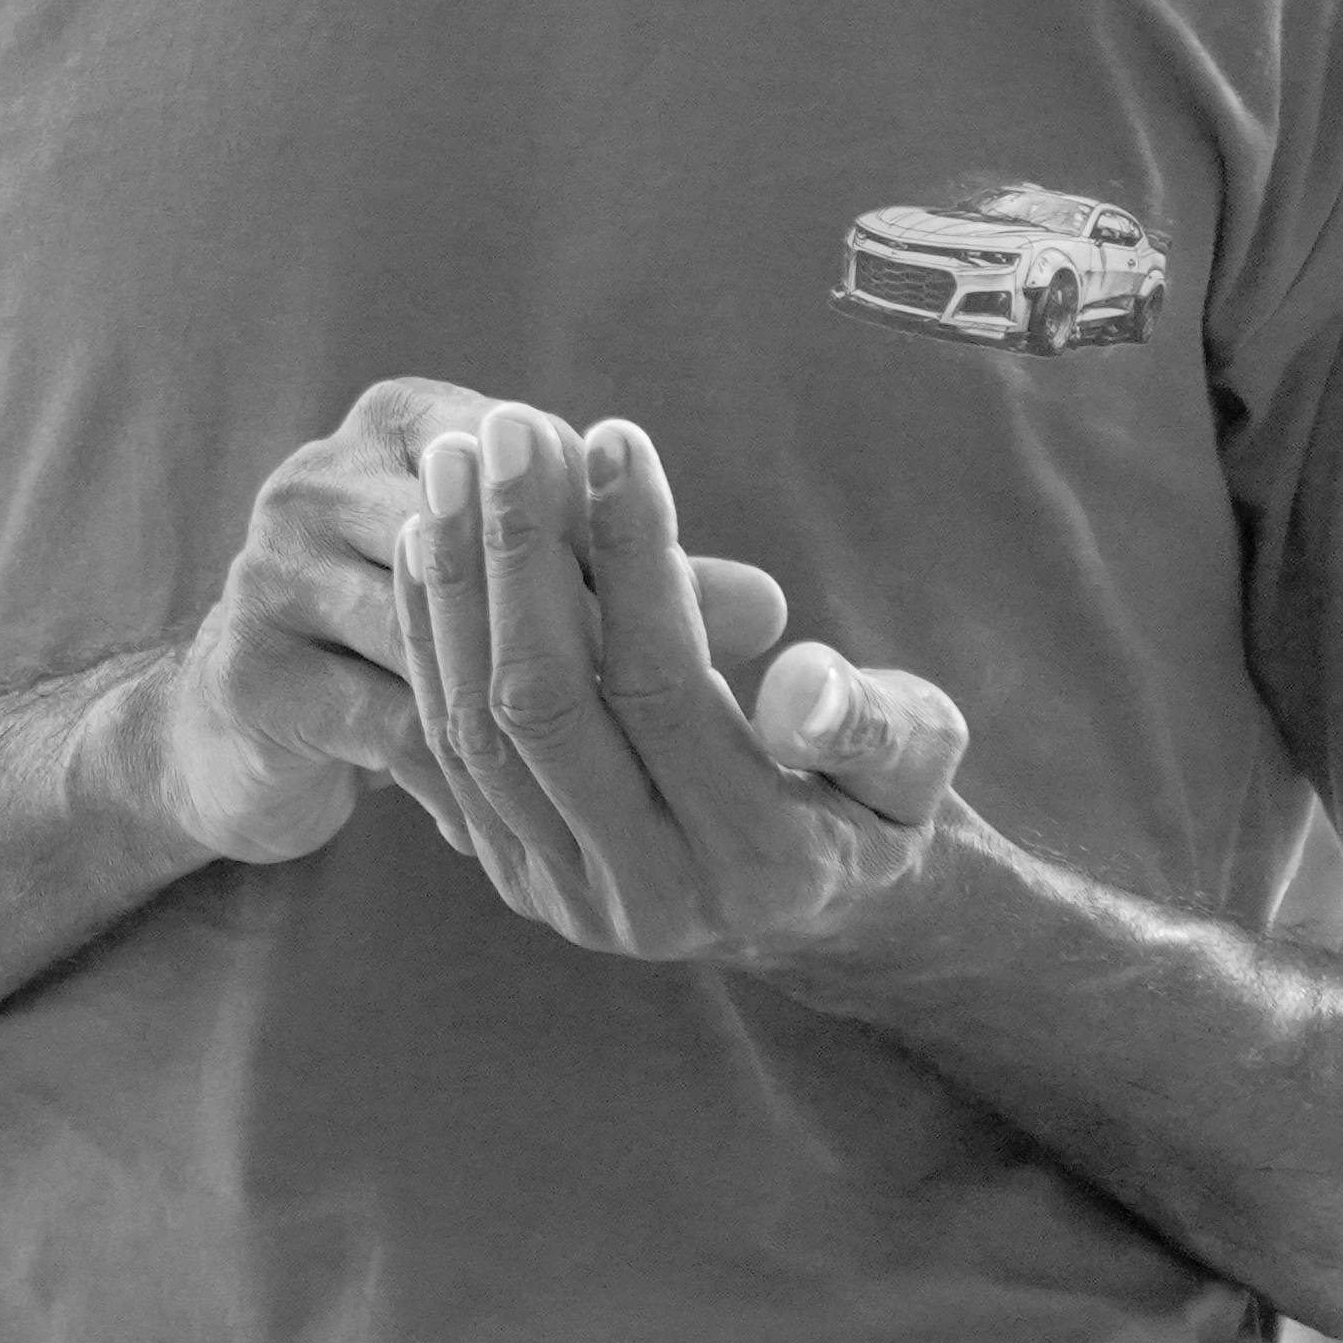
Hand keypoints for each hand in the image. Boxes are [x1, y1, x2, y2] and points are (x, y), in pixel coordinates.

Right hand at [140, 376, 793, 868]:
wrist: (239, 729)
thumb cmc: (426, 635)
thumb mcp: (539, 582)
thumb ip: (647, 582)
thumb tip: (773, 610)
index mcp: (396, 416)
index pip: (528, 438)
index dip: (629, 516)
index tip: (749, 588)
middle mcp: (317, 478)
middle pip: (488, 535)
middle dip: (614, 617)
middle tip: (718, 669)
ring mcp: (270, 574)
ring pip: (446, 638)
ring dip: (552, 694)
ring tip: (663, 754)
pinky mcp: (253, 677)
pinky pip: (388, 725)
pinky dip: (486, 767)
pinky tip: (573, 814)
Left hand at [383, 402, 966, 968]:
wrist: (825, 914)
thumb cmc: (881, 801)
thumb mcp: (917, 763)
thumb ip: (878, 727)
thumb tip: (802, 685)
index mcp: (761, 861)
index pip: (662, 685)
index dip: (632, 555)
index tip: (614, 436)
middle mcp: (649, 896)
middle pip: (544, 704)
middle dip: (518, 552)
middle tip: (507, 429)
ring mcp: (567, 896)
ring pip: (475, 727)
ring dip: (456, 584)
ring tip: (454, 460)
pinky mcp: (515, 875)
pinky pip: (442, 749)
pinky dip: (429, 639)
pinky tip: (424, 539)